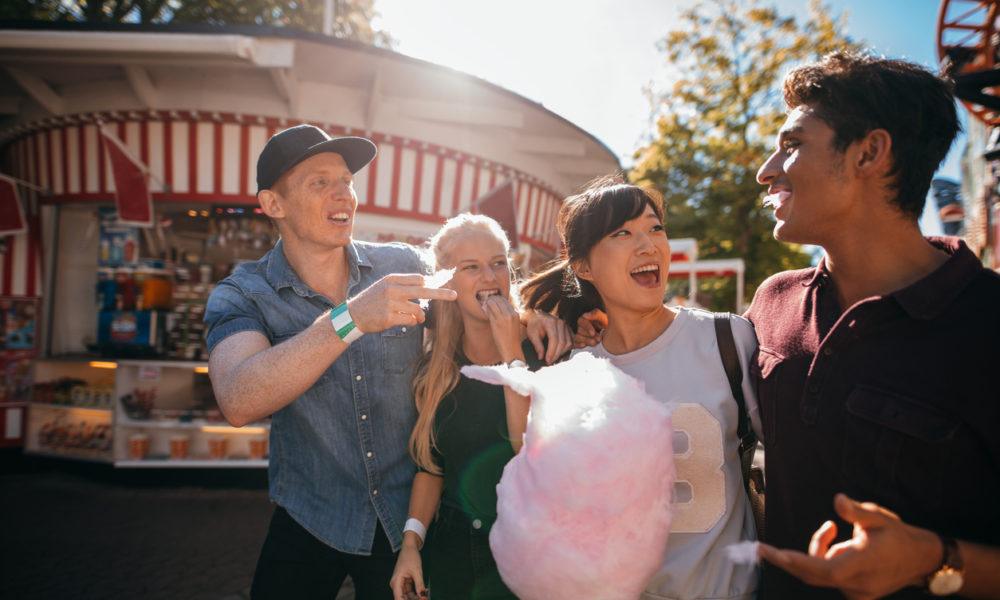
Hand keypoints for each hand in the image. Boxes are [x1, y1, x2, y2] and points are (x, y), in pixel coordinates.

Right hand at [347, 274, 456, 332]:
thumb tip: (426, 285)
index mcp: (392, 279)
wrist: (353, 315)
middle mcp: (391, 289)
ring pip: (417, 309)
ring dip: (419, 315)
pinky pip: (410, 320)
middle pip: (423, 290)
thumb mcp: (385, 286)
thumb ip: (404, 285)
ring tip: (414, 317)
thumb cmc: (373, 300)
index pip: (418, 279)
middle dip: (440, 293)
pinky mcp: (389, 318)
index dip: (430, 284)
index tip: (442, 285)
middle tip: (454, 295)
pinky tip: (402, 321)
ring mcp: (390, 304)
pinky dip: (411, 322)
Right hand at [390, 545, 426, 599]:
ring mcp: (401, 583)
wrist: (410, 547)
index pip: (399, 599)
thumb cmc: (410, 556)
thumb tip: (423, 596)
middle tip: (424, 599)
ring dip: (416, 598)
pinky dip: (417, 593)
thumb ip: (420, 585)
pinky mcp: (405, 582)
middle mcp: (397, 584)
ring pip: (408, 596)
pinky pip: (410, 591)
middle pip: (403, 598)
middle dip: (414, 599)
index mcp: (396, 582)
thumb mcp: (417, 571)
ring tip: (425, 597)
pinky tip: (423, 594)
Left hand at [482, 296, 524, 363]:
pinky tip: (484, 307)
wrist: (512, 350)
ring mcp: (503, 318)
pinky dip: (486, 308)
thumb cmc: (512, 340)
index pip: (506, 301)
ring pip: (494, 303)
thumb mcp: (514, 326)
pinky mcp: (496, 322)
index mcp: (516, 314)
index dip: (499, 299)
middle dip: (494, 298)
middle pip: (500, 300)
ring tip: (485, 302)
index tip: (494, 299)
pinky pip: (490, 311)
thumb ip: (510, 318)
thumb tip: (502, 312)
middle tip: (488, 299)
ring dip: (489, 302)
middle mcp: (510, 314)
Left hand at [521, 309, 571, 363]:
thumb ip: (537, 345)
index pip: (554, 339)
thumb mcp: (532, 334)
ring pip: (569, 343)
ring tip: (554, 358)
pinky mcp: (569, 330)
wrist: (538, 317)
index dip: (551, 352)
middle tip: (550, 362)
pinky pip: (572, 341)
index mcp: (550, 322)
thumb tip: (541, 357)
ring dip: (562, 353)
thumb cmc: (534, 325)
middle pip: (563, 342)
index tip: (547, 360)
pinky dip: (567, 349)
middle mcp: (560, 323)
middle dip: (556, 354)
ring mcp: (566, 326)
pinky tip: (560, 354)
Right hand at [573, 309, 606, 347]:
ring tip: (595, 342)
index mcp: (587, 319)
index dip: (587, 327)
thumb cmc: (608, 326)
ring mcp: (581, 334)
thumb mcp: (604, 318)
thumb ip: (596, 314)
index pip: (582, 321)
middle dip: (589, 336)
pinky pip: (575, 343)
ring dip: (586, 341)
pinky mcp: (580, 342)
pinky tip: (584, 345)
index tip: (593, 333)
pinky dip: (579, 344)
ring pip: (577, 337)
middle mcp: (583, 326)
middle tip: (598, 339)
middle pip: (579, 330)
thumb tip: (585, 315)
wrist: (611, 336)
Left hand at [758, 493, 942, 599]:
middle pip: (813, 576)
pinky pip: (828, 578)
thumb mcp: (879, 517)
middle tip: (760, 548)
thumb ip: (856, 511)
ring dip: (815, 552)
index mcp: (863, 563)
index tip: (774, 553)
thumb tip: (838, 500)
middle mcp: (858, 583)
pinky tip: (837, 542)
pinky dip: (823, 560)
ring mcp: (857, 592)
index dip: (798, 562)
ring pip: (820, 575)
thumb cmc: (898, 535)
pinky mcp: (855, 594)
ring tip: (830, 529)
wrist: (921, 560)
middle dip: (786, 560)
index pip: (824, 569)